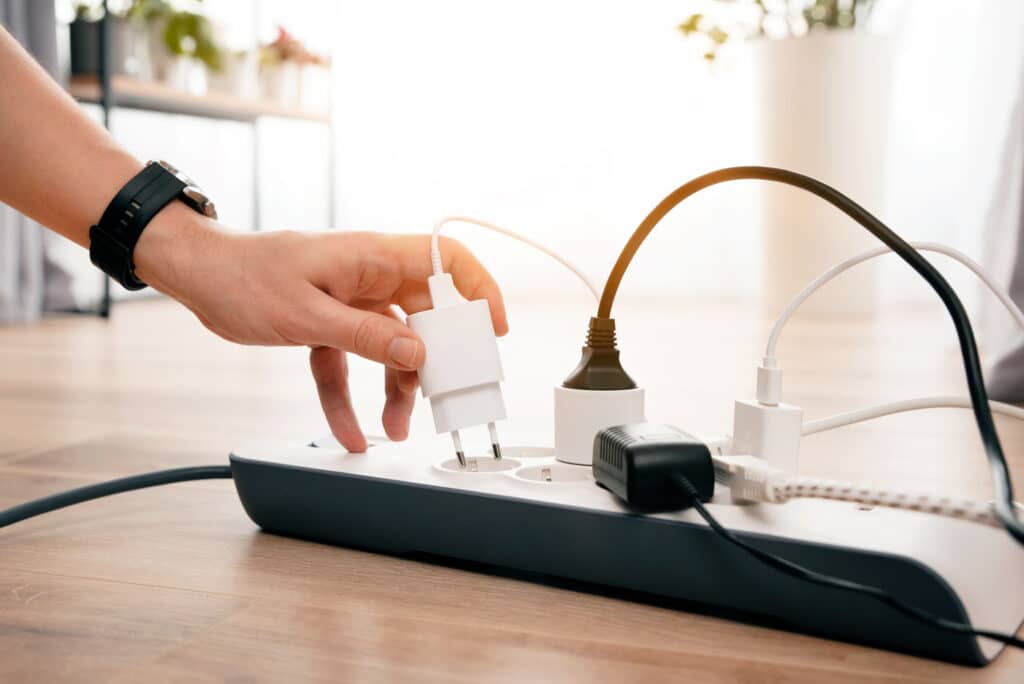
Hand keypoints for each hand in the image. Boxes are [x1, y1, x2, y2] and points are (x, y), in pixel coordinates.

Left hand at [134, 204, 507, 451]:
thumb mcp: (307, 314)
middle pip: (426, 315)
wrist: (197, 275)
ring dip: (396, 387)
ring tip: (395, 426)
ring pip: (392, 346)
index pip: (448, 260)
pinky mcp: (330, 321)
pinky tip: (349, 427)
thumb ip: (366, 336)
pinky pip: (352, 362)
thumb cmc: (241, 277)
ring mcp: (351, 299)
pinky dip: (350, 395)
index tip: (493, 329)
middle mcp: (369, 275)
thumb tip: (418, 355)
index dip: (480, 290)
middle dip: (438, 359)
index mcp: (372, 257)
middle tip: (446, 396)